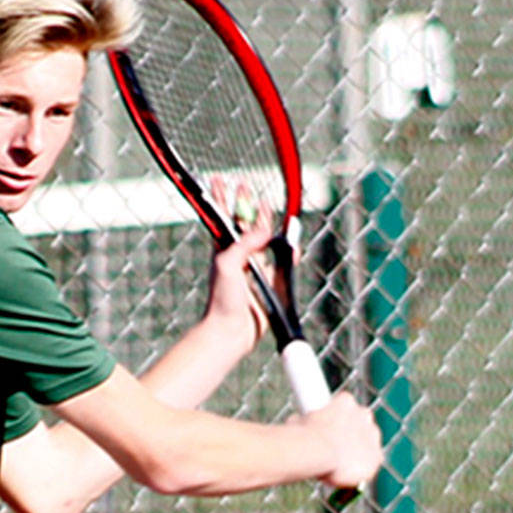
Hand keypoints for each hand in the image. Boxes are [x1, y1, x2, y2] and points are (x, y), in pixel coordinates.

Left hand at [202, 177, 275, 349]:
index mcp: (223, 250)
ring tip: (269, 206)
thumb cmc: (223, 299)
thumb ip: (245, 244)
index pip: (222, 217)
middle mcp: (238, 257)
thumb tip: (266, 230)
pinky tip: (292, 244)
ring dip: (268, 224)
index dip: (221, 198)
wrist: (231, 332)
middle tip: (245, 184)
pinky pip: (283, 264)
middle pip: (244, 223)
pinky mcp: (270, 284)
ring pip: (264, 241)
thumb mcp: (227, 265)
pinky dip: (289, 253)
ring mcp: (254, 270)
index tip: (219, 180)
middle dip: (245, 203)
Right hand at [297, 392, 383, 486]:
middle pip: (361, 420)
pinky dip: (361, 468)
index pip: (345, 405)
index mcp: (345, 401)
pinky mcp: (377, 457)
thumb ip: (302, 421)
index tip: (326, 427)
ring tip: (339, 463)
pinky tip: (347, 474)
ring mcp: (373, 436)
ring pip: (368, 441)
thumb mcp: (296, 421)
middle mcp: (364, 414)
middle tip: (334, 444)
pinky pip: (371, 462)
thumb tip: (295, 424)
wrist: (318, 450)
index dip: (335, 417)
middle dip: (350, 430)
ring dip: (358, 449)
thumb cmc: (302, 435)